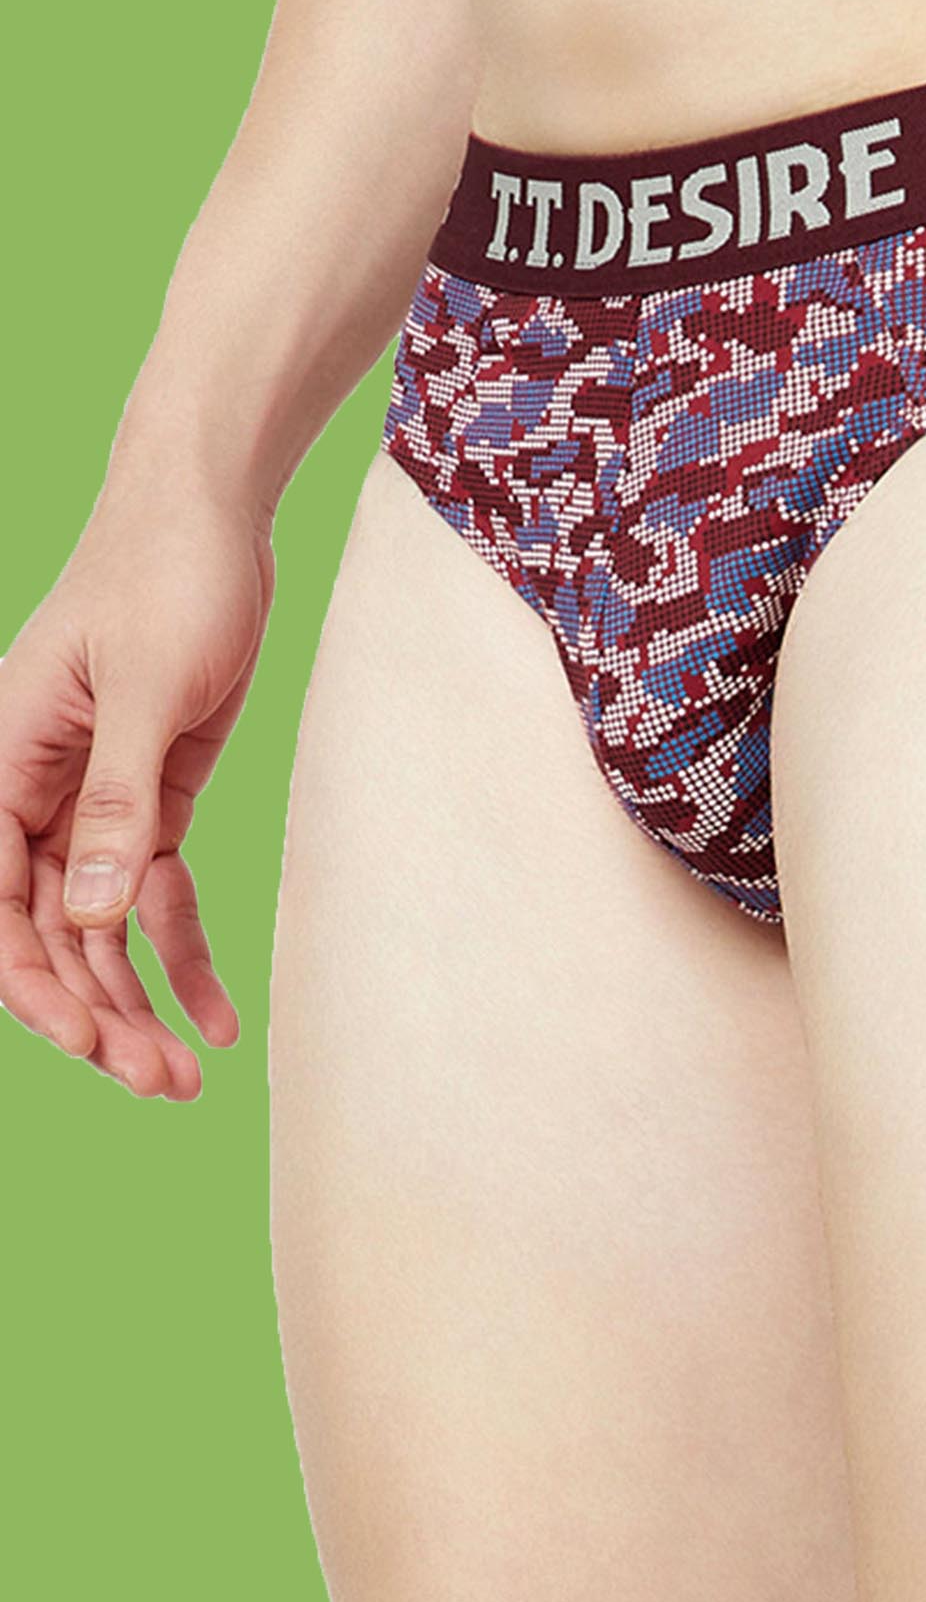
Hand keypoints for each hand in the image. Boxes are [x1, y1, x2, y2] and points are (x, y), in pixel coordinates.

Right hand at [0, 481, 275, 1097]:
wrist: (212, 517)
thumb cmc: (163, 577)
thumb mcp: (143, 687)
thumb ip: (117, 800)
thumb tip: (88, 914)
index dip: (32, 985)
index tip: (88, 1045)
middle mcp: (32, 796)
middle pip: (46, 934)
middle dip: (94, 1015)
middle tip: (159, 1085)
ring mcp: (92, 804)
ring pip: (97, 930)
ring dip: (137, 1002)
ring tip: (188, 1078)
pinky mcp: (149, 801)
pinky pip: (154, 897)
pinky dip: (181, 954)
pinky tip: (218, 1018)